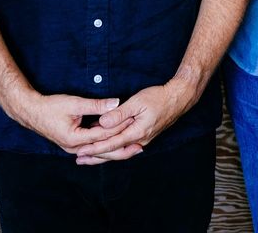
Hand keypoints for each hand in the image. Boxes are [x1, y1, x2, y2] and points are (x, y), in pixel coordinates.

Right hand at [15, 93, 132, 153]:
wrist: (31, 112)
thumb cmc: (50, 106)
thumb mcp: (74, 103)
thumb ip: (96, 105)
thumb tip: (116, 103)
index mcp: (75, 139)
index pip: (103, 134)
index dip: (119, 128)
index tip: (134, 123)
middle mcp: (74, 148)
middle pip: (103, 151)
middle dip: (121, 148)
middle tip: (139, 147)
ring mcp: (73, 148)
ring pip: (98, 152)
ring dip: (115, 149)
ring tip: (132, 148)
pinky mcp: (73, 145)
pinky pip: (92, 148)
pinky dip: (104, 146)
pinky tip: (115, 145)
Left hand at [73, 81, 192, 164]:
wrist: (178, 99)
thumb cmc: (158, 97)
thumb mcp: (137, 102)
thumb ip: (119, 114)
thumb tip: (103, 123)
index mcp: (137, 132)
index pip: (112, 144)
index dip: (95, 148)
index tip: (81, 151)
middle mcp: (140, 141)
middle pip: (115, 153)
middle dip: (96, 156)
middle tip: (79, 160)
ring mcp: (143, 140)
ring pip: (120, 152)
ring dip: (104, 155)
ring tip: (88, 158)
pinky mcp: (144, 137)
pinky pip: (126, 147)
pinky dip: (114, 149)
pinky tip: (106, 148)